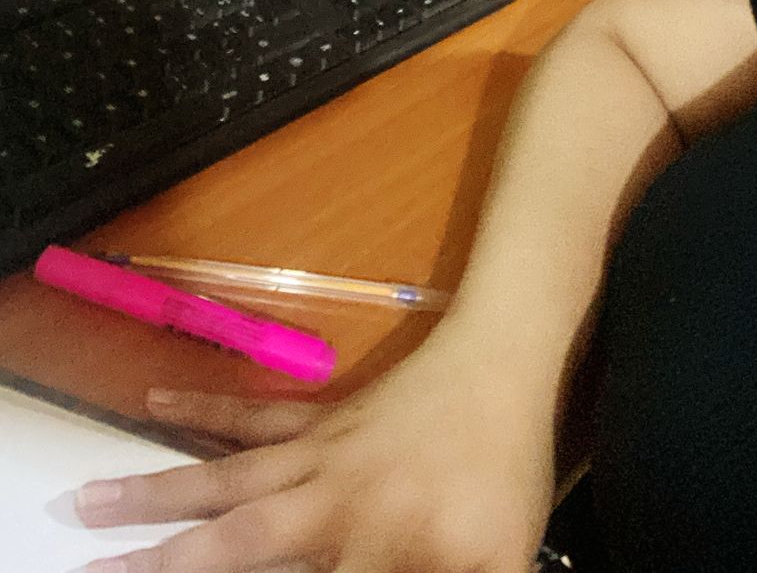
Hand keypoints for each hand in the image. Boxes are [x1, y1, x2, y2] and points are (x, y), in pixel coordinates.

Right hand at [73, 334, 557, 572]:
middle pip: (237, 545)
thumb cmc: (506, 473)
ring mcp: (319, 458)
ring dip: (154, 493)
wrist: (503, 365)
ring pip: (225, 480)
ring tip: (87, 499)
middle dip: (165, 565)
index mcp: (377, 552)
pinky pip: (254, 421)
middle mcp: (331, 507)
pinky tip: (156, 398)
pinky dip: (203, 410)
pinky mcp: (321, 421)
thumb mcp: (501, 562)